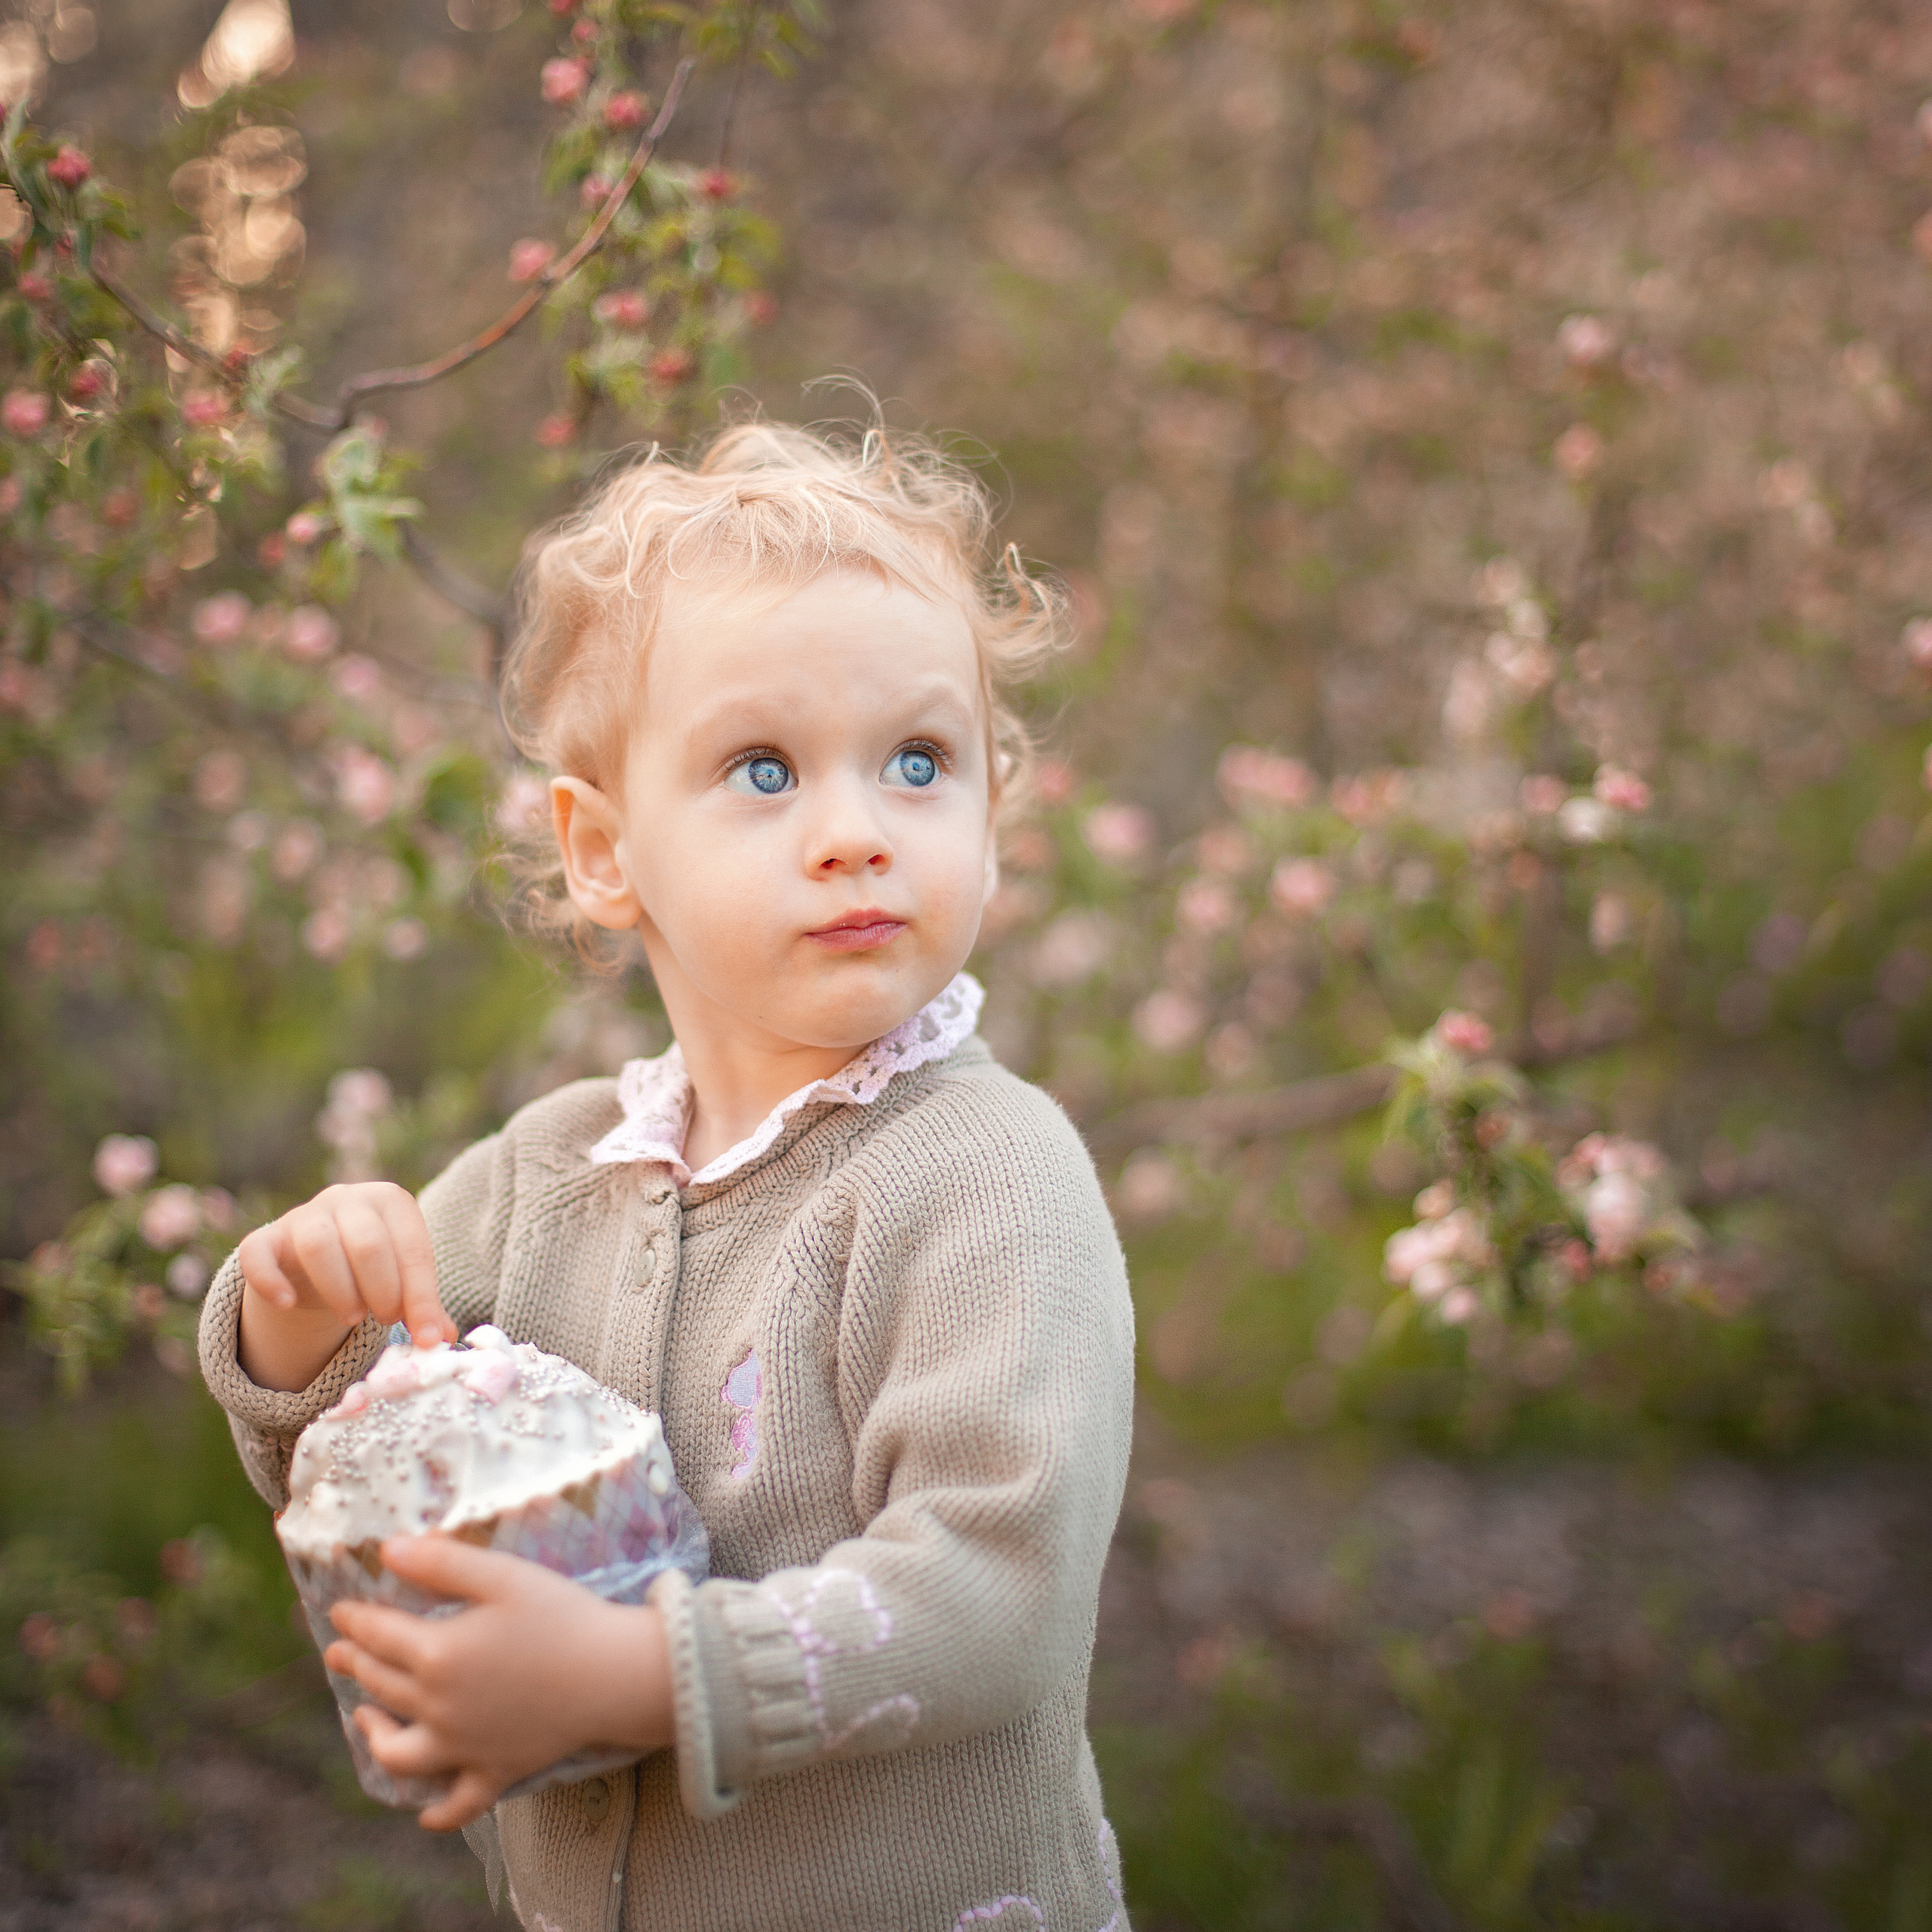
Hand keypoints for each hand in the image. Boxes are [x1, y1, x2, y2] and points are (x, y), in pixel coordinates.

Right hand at [236, 1182, 453, 1391]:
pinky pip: (258, 1254)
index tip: (426, 1337)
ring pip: (318, 1243)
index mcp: (392, 1201)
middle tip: (386, 1320)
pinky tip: (288, 1305)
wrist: (317, 1254)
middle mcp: (348, 1198)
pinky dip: (270, 1281)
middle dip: (383, 1290)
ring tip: (353, 1318)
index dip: (421, 1297)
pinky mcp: (265, 1238)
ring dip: (339, 1288)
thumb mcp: (402, 1278)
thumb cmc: (373, 1265)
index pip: (413, 1248)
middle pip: (367, 1243)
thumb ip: (422, 1306)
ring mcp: (303, 1215)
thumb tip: (442, 1339)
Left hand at [324, 1535, 674, 1832]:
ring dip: (374, 1734)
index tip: (339, 1609)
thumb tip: (387, 1550)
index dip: (354, 1620)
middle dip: (354, 1663)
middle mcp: (439, 1708)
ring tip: (364, 1716)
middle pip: (381, 1685)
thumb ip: (443, 1562)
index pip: (378, 1635)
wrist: (612, 1673)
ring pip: (398, 1754)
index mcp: (438, 1654)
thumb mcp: (503, 1575)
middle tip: (340, 1650)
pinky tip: (423, 1815)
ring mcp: (463, 1748)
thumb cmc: (561, 1615)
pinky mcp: (495, 1773)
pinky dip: (435, 1815)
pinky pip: (455, 1805)